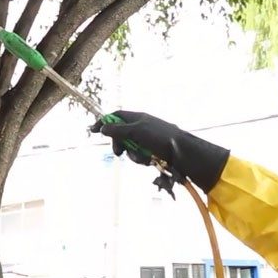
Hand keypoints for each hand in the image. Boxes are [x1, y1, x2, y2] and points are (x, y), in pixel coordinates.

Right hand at [91, 110, 229, 192]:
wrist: (183, 152)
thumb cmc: (161, 137)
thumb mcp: (137, 132)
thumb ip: (119, 130)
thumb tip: (103, 128)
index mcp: (138, 118)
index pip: (116, 116)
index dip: (105, 122)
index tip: (94, 130)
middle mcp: (141, 127)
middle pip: (120, 134)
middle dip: (119, 144)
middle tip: (119, 152)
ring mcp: (147, 140)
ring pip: (130, 148)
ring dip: (133, 154)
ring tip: (143, 157)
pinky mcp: (152, 152)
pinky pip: (139, 156)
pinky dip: (141, 159)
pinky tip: (150, 161)